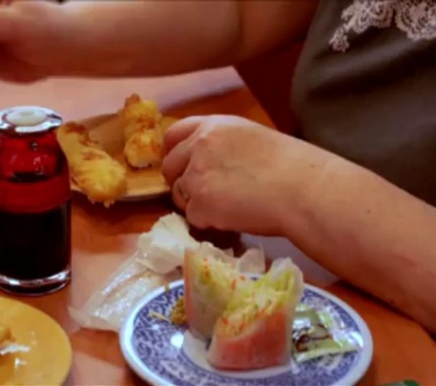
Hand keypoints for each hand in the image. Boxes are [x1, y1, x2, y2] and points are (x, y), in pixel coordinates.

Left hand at [162, 116, 329, 235]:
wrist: (304, 190)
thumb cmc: (292, 166)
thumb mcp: (252, 138)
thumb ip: (222, 145)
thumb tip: (207, 162)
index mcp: (213, 126)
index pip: (173, 134)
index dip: (172, 152)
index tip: (178, 165)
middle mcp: (199, 146)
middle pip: (169, 166)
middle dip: (180, 181)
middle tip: (203, 194)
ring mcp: (196, 175)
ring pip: (179, 194)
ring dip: (196, 203)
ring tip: (228, 206)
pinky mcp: (199, 204)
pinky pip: (193, 216)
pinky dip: (208, 222)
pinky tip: (233, 217)